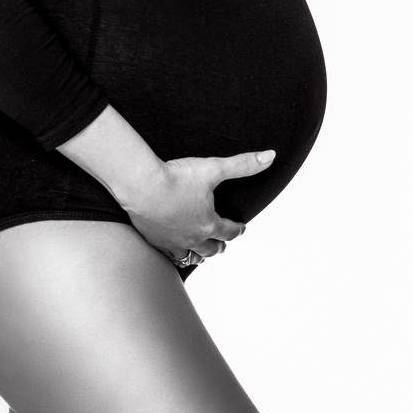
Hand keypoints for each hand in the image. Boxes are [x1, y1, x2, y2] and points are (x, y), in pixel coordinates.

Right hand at [121, 150, 275, 264]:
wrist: (142, 185)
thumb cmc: (176, 177)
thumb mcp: (213, 168)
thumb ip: (242, 164)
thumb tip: (270, 157)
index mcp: (209, 222)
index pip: (229, 231)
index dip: (237, 229)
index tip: (241, 228)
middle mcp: (193, 237)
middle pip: (211, 249)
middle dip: (219, 245)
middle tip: (222, 244)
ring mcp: (173, 241)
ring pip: (190, 256)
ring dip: (198, 255)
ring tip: (200, 253)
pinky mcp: (154, 240)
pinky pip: (168, 255)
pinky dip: (175, 255)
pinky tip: (173, 251)